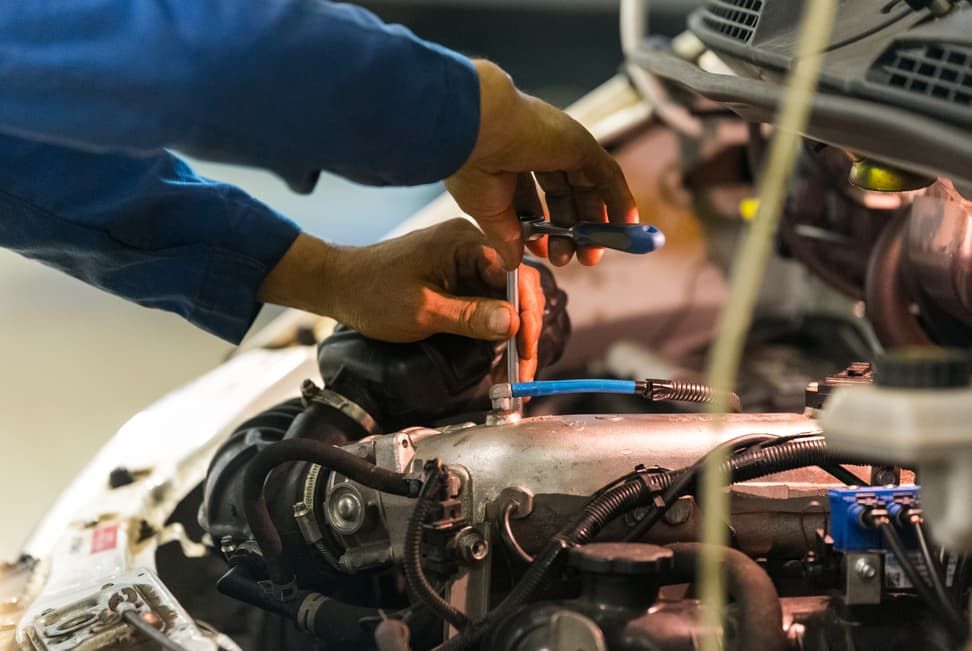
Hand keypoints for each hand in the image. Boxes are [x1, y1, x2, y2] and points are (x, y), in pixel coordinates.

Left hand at [258, 220, 544, 380]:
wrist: (338, 285)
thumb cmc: (372, 292)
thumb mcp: (423, 310)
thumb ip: (470, 316)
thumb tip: (514, 322)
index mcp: (465, 242)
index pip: (515, 274)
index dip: (527, 314)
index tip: (527, 349)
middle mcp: (471, 246)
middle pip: (516, 287)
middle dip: (525, 330)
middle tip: (525, 370)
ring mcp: (465, 262)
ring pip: (505, 298)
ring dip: (514, 334)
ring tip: (517, 371)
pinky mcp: (458, 279)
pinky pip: (488, 302)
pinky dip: (496, 329)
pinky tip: (502, 355)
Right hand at [445, 60, 638, 268]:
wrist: (477, 129)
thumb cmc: (471, 164)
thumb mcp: (487, 211)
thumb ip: (505, 236)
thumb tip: (512, 261)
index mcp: (507, 162)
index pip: (534, 199)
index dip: (542, 228)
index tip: (544, 252)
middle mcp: (536, 151)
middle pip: (564, 195)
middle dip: (570, 231)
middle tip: (574, 259)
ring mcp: (560, 146)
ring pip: (587, 188)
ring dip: (594, 223)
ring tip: (593, 256)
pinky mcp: (581, 144)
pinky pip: (607, 175)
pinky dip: (619, 200)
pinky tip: (626, 225)